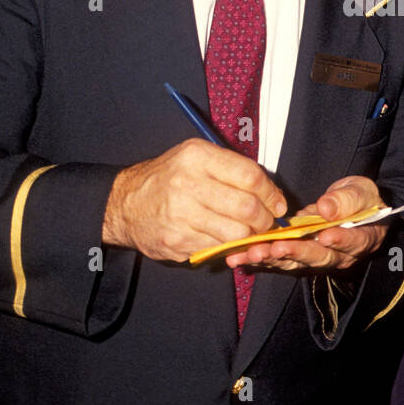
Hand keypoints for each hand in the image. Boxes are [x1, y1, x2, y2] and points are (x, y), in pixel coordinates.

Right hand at [102, 138, 285, 261]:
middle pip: (247, 208)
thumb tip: (272, 193)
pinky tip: (223, 237)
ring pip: (236, 233)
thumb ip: (232, 168)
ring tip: (248, 231)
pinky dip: (227, 246)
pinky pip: (217, 248)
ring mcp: (181, 215)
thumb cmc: (169, 178)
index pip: (250, 176)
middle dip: (265, 220)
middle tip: (266, 222)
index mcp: (197, 156)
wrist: (126, 204)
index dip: (272, 193)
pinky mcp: (177, 240)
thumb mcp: (196, 157)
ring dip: (250, 236)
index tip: (278, 203)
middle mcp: (188, 184)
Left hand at [225, 175, 389, 272]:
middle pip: (318, 257)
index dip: (340, 240)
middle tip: (277, 247)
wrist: (350, 206)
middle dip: (295, 252)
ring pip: (293, 262)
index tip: (326, 235)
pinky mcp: (295, 255)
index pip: (352, 242)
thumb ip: (348, 200)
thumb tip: (327, 209)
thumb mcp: (360, 192)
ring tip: (252, 253)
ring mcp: (314, 257)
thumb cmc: (359, 198)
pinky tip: (239, 255)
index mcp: (360, 239)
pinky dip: (258, 257)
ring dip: (271, 258)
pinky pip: (277, 259)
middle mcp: (338, 255)